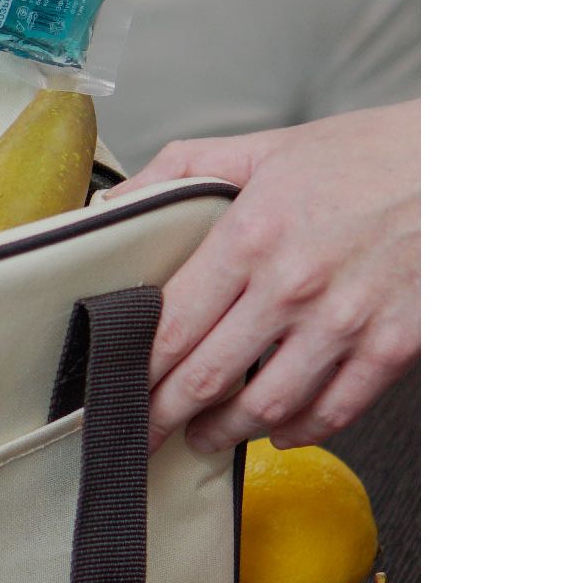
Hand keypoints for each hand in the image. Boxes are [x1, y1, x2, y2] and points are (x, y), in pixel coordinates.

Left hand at [109, 101, 418, 452]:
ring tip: (201, 436)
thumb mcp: (267, 145)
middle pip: (205, 376)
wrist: (472, 160)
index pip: (171, 324)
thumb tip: (117, 202)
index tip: (110, 388)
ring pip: (265, 406)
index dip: (132, 369)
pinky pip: (334, 410)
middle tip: (136, 434)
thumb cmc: (369, 153)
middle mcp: (293, 285)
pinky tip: (279, 430)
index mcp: (252, 234)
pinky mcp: (395, 346)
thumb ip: (184, 169)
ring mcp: (346, 321)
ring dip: (223, 432)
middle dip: (159, 415)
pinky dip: (299, 431)